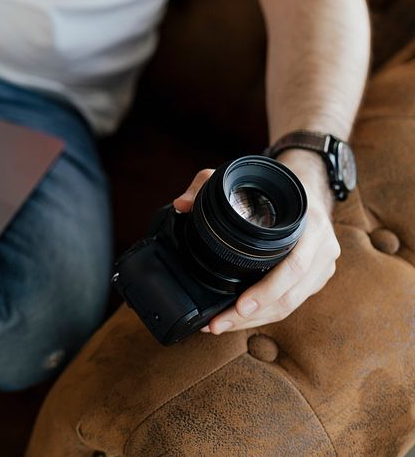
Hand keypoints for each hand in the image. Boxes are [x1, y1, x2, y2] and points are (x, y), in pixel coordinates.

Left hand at [172, 153, 339, 334]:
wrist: (307, 186)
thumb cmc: (273, 185)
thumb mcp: (242, 177)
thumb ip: (208, 183)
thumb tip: (181, 205)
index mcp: (312, 226)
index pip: (294, 266)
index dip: (267, 290)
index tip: (240, 305)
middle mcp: (323, 250)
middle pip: (290, 296)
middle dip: (252, 315)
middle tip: (217, 324)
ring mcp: (322, 267)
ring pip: (290, 305)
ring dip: (255, 320)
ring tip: (221, 325)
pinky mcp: (316, 279)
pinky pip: (292, 303)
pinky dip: (265, 313)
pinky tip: (240, 318)